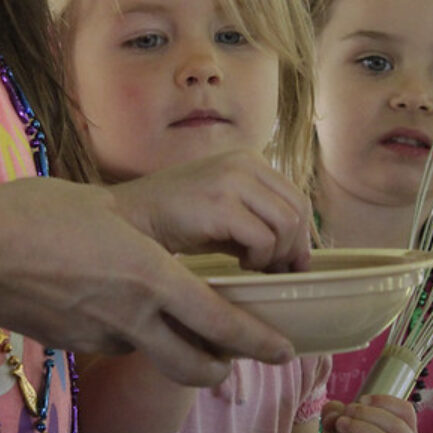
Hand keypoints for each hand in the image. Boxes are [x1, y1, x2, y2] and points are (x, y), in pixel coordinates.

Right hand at [0, 177, 297, 387]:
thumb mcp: (107, 213)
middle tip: (237, 361)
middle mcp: (130, 313)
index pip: (219, 321)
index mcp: (148, 274)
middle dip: (224, 368)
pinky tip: (113, 311)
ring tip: (187, 344)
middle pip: (196, 364)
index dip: (257, 341)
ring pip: (156, 359)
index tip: (283, 349)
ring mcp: (98, 335)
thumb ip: (144, 241)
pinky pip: (115, 346)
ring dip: (181, 359)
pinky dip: (129, 338)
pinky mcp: (71, 345)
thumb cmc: (38, 212)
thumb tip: (161, 260)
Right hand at [108, 149, 311, 272]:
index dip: (300, 236)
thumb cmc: (176, 219)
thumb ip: (258, 220)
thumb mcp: (225, 209)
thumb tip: (297, 256)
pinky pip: (264, 238)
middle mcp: (244, 163)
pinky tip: (239, 262)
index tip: (289, 263)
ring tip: (253, 265)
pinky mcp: (220, 204)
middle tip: (276, 271)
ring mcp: (232, 180)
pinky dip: (259, 258)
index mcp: (249, 160)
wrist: (132, 216)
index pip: (297, 199)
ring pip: (287, 224)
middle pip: (298, 211)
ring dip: (276, 254)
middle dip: (293, 248)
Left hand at [320, 394, 419, 432]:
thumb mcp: (345, 428)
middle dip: (367, 413)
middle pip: (397, 426)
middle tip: (347, 412)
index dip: (385, 401)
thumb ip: (341, 413)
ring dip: (362, 427)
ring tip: (342, 424)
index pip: (406, 412)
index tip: (363, 399)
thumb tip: (336, 409)